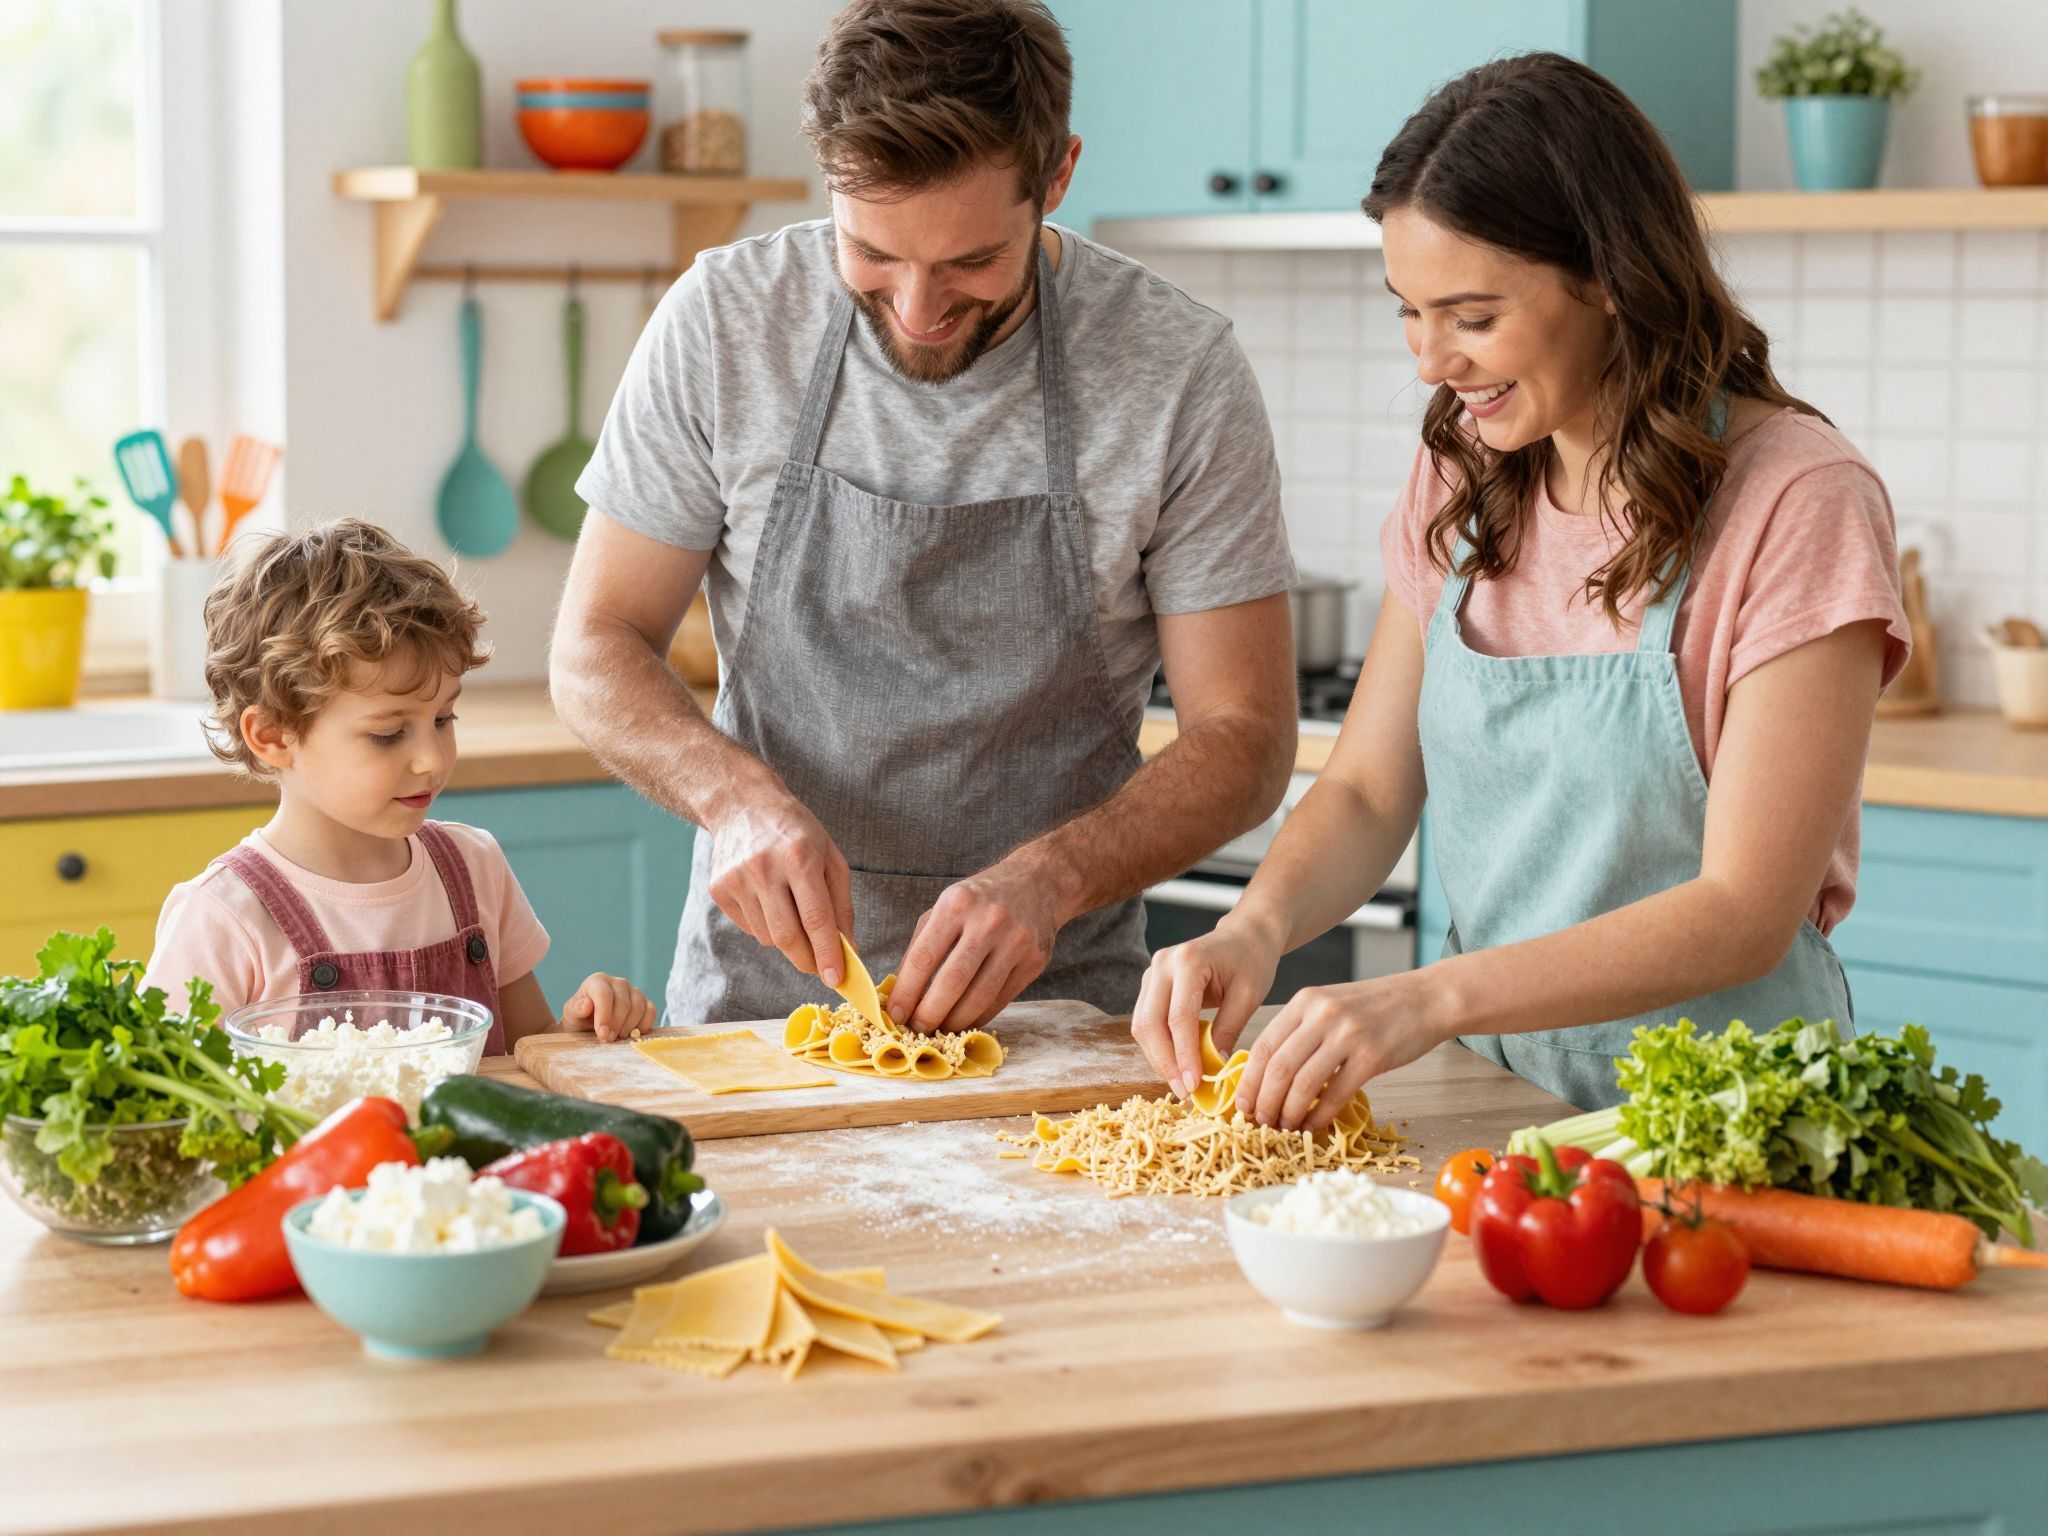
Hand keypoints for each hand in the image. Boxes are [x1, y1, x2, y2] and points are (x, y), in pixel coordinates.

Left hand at [562, 973, 656, 1042]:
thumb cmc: (579, 1018)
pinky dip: (643, 1025)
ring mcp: (634, 991)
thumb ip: (576, 1009)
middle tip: (608, 1040)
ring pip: (638, 1007)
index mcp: (598, 981)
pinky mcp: (645, 1002)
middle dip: (616, 1025)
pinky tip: (631, 1034)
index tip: (602, 1035)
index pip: (604, 994)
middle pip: (623, 1003)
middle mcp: (618, 983)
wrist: (589, 1025)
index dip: (604, 1016)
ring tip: (617, 1037)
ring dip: (629, 1027)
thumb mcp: (571, 1015)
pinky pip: (651, 1012)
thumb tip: (587, 1005)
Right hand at [704, 790, 853, 984]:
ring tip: (793, 914)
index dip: (828, 953)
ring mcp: (737, 880)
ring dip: (787, 940)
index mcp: (799, 857)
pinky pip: (750, 928)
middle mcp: (764, 869)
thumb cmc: (796, 831)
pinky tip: (770, 901)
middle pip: (787, 936)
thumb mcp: (830, 857)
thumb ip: (841, 905)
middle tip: (820, 967)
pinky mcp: (719, 890)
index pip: (815, 919)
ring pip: (768, 937)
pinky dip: (766, 926)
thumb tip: (849, 948)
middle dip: (807, 960)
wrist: (743, 805)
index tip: (836, 980)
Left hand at [886, 857, 1069, 1031]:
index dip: (906, 992)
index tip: (895, 1014)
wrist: (1036, 884)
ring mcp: (1016, 942)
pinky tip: (965, 1020)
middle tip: (917, 1030)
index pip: (924, 957)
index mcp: (957, 904)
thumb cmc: (980, 899)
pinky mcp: (1034, 961)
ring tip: (940, 1030)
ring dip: (955, 1022)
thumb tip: (899, 992)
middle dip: (929, 1014)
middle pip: (952, 982)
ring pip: (979, 997)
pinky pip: (1000, 1000)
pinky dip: (979, 1016)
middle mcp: (988, 921)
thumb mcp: (944, 907)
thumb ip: (920, 946)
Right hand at [1130, 918, 1278, 1098]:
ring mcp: (1152, 973)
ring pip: (1142, 1026)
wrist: (1244, 935)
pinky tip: (1176, 1065)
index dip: (1184, 1055)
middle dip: (1165, 1062)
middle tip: (1184, 1092)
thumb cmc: (1251, 961)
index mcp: (1189, 961)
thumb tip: (1212, 1069)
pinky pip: (1147, 1022)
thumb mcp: (1248, 996)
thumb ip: (1228, 1030)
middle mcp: (1162, 964)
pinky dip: (1159, 1047)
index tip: (1193, 1085)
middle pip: (1150, 1023)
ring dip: (1159, 1058)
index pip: (1179, 1018)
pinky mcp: (1150, 985)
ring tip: (1181, 1083)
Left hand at [1233, 971, 1449, 1131]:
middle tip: (1260, 1124)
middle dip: (1264, 1103)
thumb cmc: (1375, 1008)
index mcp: (1305, 1001)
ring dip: (1289, 1113)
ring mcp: (1348, 1034)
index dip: (1248, 1081)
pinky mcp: (1372, 1056)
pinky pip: (1336, 1094)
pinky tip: (1314, 1125)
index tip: (1242, 1106)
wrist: (1425, 999)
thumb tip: (1268, 1076)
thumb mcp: (1330, 1006)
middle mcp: (1322, 1014)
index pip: (1263, 1045)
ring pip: (1303, 1084)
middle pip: (1278, 1068)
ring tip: (1285, 1128)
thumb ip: (1300, 1032)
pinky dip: (1319, 1115)